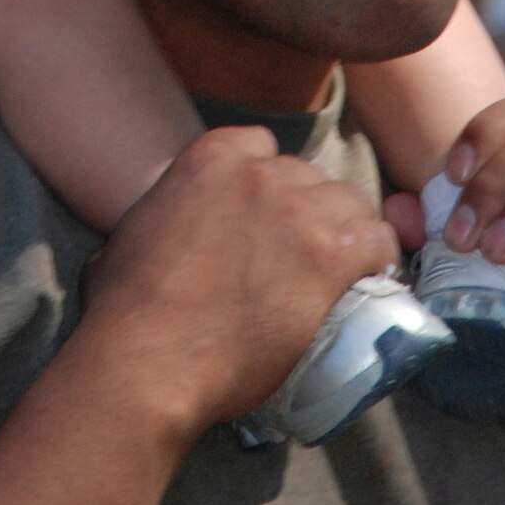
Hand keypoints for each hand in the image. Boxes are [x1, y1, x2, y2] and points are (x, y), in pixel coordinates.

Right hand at [78, 125, 398, 439]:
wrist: (148, 357)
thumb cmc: (126, 309)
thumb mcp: (133, 234)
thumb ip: (162, 216)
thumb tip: (161, 235)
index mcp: (209, 157)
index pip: (261, 147)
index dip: (271, 184)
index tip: (271, 216)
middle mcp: (258, 172)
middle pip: (309, 176)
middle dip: (310, 210)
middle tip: (303, 255)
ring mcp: (296, 210)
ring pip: (350, 203)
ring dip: (347, 232)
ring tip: (342, 269)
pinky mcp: (327, 254)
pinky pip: (377, 241)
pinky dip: (378, 259)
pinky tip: (372, 278)